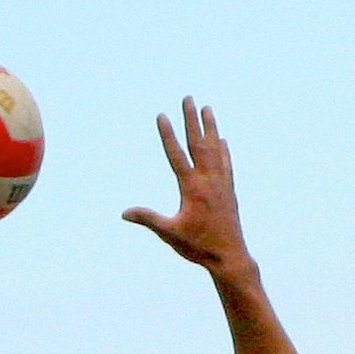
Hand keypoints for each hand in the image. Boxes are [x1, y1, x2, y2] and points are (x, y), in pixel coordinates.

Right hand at [122, 97, 250, 274]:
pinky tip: (222, 140)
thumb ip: (148, 219)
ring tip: (207, 108)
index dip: (167, 135)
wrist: (229, 256)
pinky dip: (223, 149)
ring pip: (215, 148)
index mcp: (192, 188)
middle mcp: (208, 180)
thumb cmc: (198, 247)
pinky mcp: (229, 190)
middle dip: (192, 120)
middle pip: (198, 143)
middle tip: (188, 98)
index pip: (177, 155)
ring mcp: (221, 183)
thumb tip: (125, 213)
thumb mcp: (169, 234)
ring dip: (210, 127)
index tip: (162, 115)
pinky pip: (225, 163)